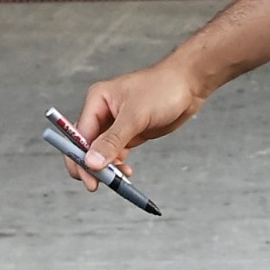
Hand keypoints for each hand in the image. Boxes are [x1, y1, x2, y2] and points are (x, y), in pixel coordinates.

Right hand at [63, 58, 206, 191]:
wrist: (189, 85)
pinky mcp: (129, 133)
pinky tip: (126, 172)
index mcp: (98, 100)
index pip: (79, 135)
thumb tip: (91, 162)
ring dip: (106, 168)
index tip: (89, 179)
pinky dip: (118, 165)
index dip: (80, 159)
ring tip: (120, 178)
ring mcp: (116, 124)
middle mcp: (103, 111)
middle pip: (86, 146)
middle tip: (98, 184)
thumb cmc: (163, 89)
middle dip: (90, 166)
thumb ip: (112, 140)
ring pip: (100, 153)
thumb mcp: (136, 115)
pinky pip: (115, 154)